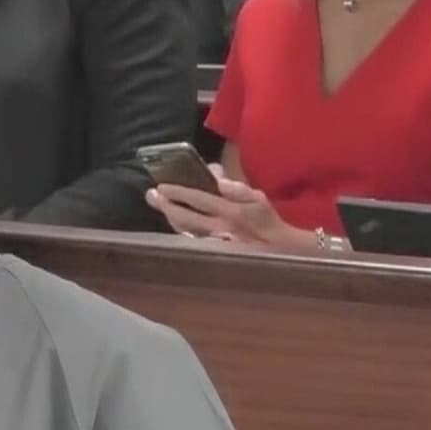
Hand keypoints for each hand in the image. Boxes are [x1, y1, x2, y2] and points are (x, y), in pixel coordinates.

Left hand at [145, 165, 312, 249]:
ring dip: (170, 218)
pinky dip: (181, 231)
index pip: (199, 199)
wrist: (279, 250)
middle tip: (151, 195)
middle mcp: (220, 228)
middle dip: (166, 206)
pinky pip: (192, 241)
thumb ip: (236, 187)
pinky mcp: (213, 253)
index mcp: (230, 211)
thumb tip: (216, 176)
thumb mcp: (257, 198)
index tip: (162, 186)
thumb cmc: (266, 220)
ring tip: (160, 206)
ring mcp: (215, 243)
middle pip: (185, 218)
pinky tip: (174, 223)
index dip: (178, 192)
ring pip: (185, 231)